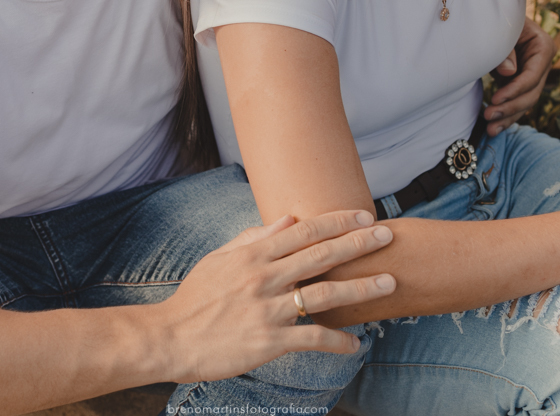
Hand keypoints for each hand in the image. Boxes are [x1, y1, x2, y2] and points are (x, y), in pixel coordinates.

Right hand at [158, 210, 396, 382]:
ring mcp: (268, 309)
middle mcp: (264, 277)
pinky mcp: (269, 341)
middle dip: (359, 244)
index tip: (364, 216)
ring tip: (388, 282)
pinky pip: (311, 338)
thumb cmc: (195, 298)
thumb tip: (288, 219)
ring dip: (361, 288)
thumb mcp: (220, 259)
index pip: (304, 230)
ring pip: (324, 293)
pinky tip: (356, 343)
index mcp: (253, 254)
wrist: (170, 337)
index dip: (337, 221)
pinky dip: (337, 341)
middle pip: (321, 255)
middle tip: (388, 235)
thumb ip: (255, 237)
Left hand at [484, 17, 551, 135]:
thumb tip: (509, 73)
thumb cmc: (497, 21)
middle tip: (489, 116)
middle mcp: (542, 63)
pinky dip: (507, 115)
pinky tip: (495, 128)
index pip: (532, 75)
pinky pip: (517, 102)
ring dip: (508, 117)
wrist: (493, 18)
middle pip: (531, 93)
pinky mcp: (521, 83)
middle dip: (510, 107)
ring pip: (525, 102)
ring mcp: (533, 75)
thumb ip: (505, 52)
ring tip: (491, 130)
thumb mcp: (500, 32)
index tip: (495, 99)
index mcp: (543, 47)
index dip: (515, 90)